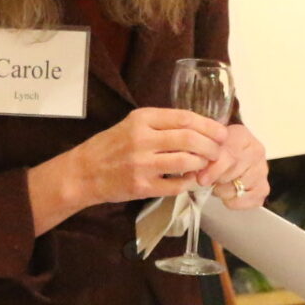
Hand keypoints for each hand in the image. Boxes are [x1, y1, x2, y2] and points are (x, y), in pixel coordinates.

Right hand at [71, 107, 226, 206]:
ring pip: (186, 161)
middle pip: (190, 138)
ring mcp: (142, 164)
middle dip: (211, 145)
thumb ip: (161, 124)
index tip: (221, 132)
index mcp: (142, 119)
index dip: (209, 126)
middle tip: (218, 151)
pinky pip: (176, 185)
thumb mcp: (132, 124)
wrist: (83, 172)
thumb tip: (199, 127)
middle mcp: (142, 139)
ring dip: (203, 163)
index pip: (185, 118)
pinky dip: (190, 182)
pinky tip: (192, 179)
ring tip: (206, 164)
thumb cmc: (110, 146)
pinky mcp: (142, 186)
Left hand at [204, 123, 269, 208]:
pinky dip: (232, 201)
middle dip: (215, 180)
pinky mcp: (263, 188)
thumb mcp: (209, 145)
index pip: (229, 156)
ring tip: (218, 183)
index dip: (213, 170)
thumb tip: (193, 175)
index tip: (201, 179)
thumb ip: (201, 156)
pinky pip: (243, 201)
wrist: (234, 153)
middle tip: (207, 180)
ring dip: (222, 191)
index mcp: (242, 136)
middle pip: (232, 174)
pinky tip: (228, 192)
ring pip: (236, 189)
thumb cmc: (219, 149)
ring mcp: (262, 171)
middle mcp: (256, 152)